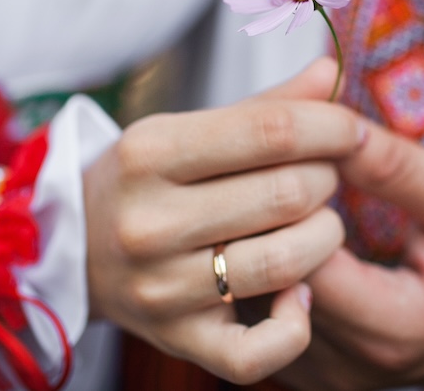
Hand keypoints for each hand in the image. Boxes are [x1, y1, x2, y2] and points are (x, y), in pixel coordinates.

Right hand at [83, 59, 363, 383]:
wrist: (73, 247)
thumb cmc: (149, 180)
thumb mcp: (187, 129)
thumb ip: (265, 106)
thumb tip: (331, 73)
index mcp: (149, 153)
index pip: (270, 132)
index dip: (330, 127)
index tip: (350, 130)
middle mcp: (148, 222)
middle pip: (287, 195)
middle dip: (326, 179)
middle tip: (323, 176)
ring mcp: (160, 288)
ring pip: (285, 263)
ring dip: (325, 237)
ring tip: (317, 222)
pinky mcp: (177, 340)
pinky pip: (260, 350)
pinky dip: (297, 323)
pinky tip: (298, 293)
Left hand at [277, 120, 423, 390]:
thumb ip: (402, 171)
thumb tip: (334, 127)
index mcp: (389, 329)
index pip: (295, 257)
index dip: (287, 195)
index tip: (304, 150)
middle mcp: (343, 366)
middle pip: (258, 279)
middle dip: (260, 208)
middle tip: (269, 150)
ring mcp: (320, 374)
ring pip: (248, 296)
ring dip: (254, 233)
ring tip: (269, 178)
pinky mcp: (305, 370)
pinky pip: (257, 313)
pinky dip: (260, 262)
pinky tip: (277, 220)